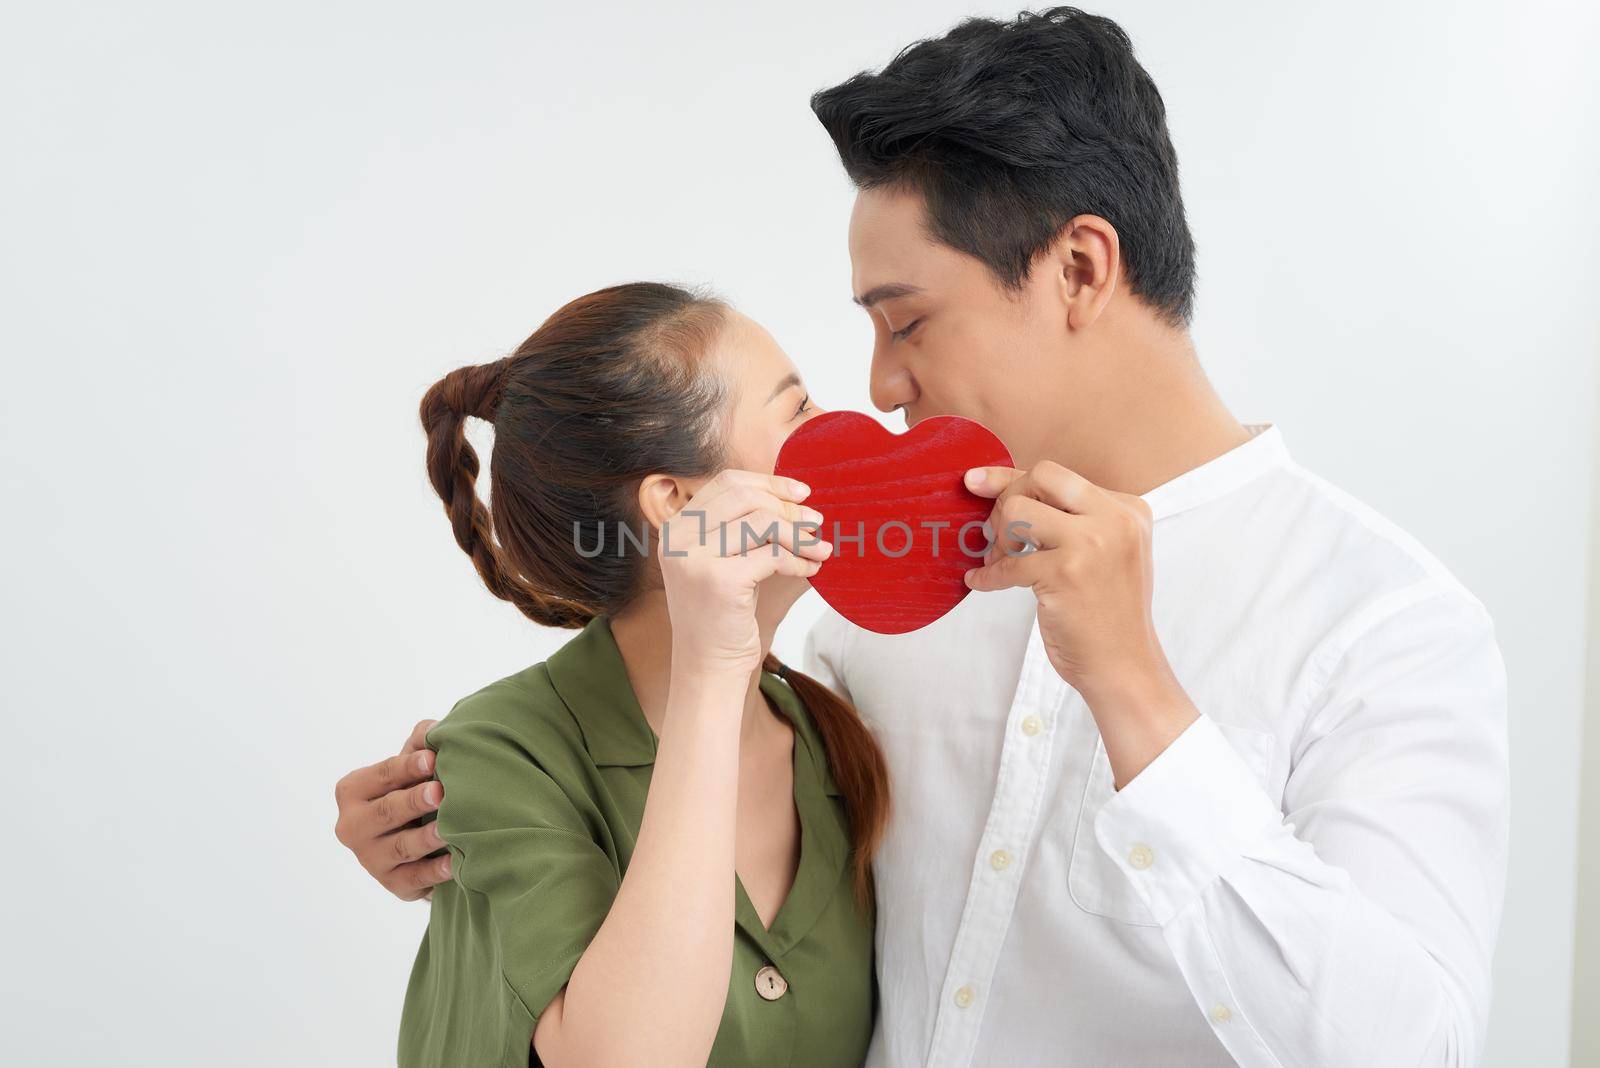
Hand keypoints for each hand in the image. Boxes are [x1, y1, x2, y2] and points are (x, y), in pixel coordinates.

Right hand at [333, 719, 452, 900]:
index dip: (407, 767)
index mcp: (352, 791)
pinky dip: (435, 871)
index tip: (433, 759)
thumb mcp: (412, 765)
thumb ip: (420, 743)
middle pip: (387, 812)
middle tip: (440, 792)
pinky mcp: (393, 884)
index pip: (382, 775)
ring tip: (448, 828)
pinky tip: (454, 863)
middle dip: (414, 801)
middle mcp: (353, 827)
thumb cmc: (414, 788)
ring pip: (401, 847)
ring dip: (425, 837)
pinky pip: (415, 878)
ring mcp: (370, 859)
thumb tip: (433, 730)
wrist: (418, 837)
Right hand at [658, 469, 831, 678]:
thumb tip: (794, 497)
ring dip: (799, 533)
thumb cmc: (722, 614)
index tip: (800, 492)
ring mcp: (695, 558)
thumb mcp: (725, 561)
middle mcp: (678, 538)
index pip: (726, 483)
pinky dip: (798, 560)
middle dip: (787, 505)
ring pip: (761, 522)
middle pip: (744, 496)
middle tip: (816, 520)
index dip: (768, 482)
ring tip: (821, 546)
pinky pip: (772, 555)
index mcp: (676, 527)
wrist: (708, 666)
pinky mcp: (720, 580)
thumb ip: (742, 527)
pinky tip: (811, 568)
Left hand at [962, 461, 1196, 785]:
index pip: (1056, 475)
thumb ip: (1062, 517)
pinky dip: (987, 576)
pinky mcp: (1066, 573)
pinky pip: (1007, 563)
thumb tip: (987, 481)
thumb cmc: (1104, 611)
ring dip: (998, 539)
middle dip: (1006, 500)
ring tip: (1000, 563)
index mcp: (1127, 508)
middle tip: (997, 535)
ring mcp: (1093, 544)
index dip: (1011, 480)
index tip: (975, 482)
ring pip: (1018, 512)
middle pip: (1038, 478)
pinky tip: (981, 583)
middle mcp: (1115, 518)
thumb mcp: (1100, 552)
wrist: (1124, 667)